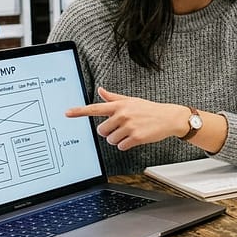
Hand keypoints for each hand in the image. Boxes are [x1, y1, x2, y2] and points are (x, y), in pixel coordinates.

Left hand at [65, 87, 180, 150]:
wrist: (169, 117)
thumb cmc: (149, 109)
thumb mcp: (131, 101)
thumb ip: (114, 98)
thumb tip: (100, 90)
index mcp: (119, 105)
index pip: (96, 108)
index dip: (80, 111)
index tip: (67, 113)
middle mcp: (123, 114)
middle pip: (101, 130)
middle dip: (109, 132)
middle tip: (121, 128)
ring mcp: (129, 126)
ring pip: (111, 140)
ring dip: (118, 140)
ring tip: (130, 132)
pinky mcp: (136, 137)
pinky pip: (122, 146)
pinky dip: (126, 145)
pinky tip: (135, 138)